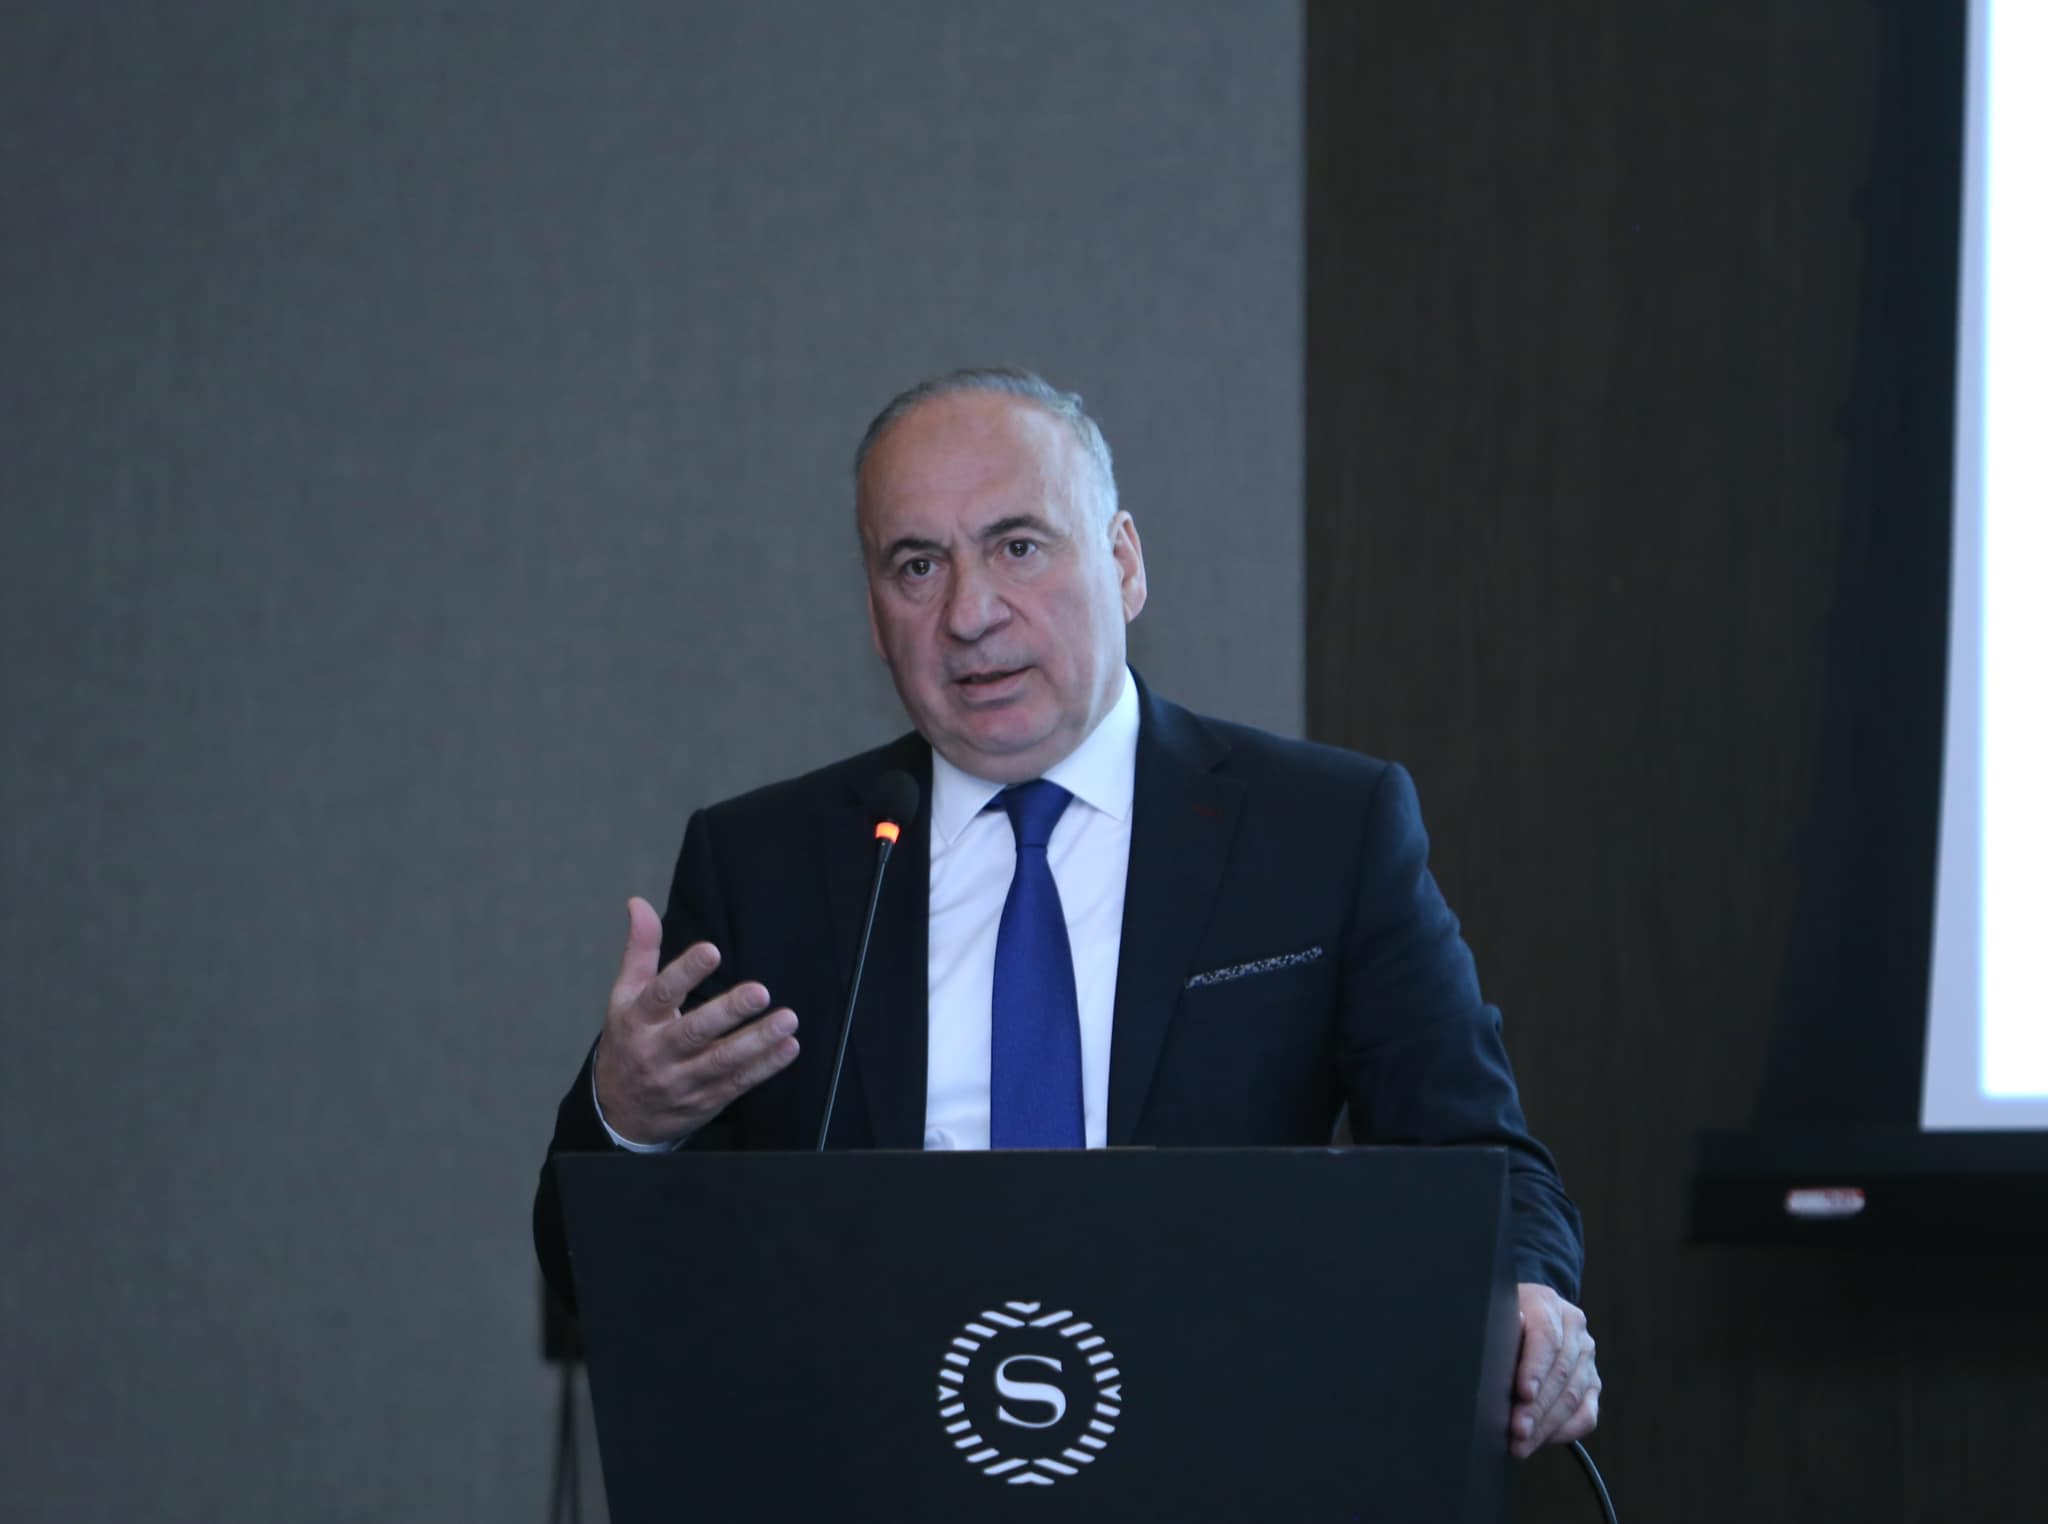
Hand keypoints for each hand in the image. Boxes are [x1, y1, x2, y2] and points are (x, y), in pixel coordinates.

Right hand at [592, 897, 799, 1144]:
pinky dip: (765, 1067)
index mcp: (638, 1019)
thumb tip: (638, 903)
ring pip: (721, 1062)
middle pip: (694, 1032)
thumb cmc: (628, 1041)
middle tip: (760, 991)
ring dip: (757, 1041)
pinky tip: (788, 1047)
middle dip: (728, 1012)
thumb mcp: (625, 996)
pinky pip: (737, 1083)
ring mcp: (682, 1080)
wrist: (619, 1113)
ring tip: (788, 1019)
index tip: (712, 950)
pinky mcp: (705, 1100)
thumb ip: (639, 950)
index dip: (685, 972)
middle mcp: (658, 1051)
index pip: (660, 994)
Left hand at [1508, 1282, 1599, 1457]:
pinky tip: (1542, 1440)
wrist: (1525, 1315)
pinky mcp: (1592, 1383)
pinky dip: (1564, 1431)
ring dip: (1546, 1425)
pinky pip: (1586, 1414)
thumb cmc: (1500, 1319)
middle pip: (1561, 1372)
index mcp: (1547, 1304)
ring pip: (1573, 1397)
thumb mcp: (1493, 1315)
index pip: (1546, 1337)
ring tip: (1522, 1444)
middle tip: (1517, 1430)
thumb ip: (1496, 1331)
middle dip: (1537, 1407)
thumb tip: (1490, 1360)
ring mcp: (1587, 1357)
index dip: (1535, 1368)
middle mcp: (1574, 1329)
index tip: (1523, 1393)